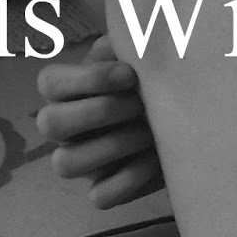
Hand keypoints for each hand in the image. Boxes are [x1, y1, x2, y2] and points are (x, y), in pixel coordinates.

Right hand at [35, 35, 162, 207]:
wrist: (186, 118)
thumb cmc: (152, 81)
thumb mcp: (139, 57)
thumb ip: (128, 43)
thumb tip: (127, 40)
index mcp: (67, 91)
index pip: (49, 83)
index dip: (89, 79)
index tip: (130, 74)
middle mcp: (65, 128)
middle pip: (50, 123)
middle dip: (99, 111)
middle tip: (139, 103)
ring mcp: (81, 161)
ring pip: (64, 164)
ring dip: (112, 145)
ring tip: (148, 132)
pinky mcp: (103, 189)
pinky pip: (100, 196)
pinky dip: (130, 179)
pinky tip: (155, 160)